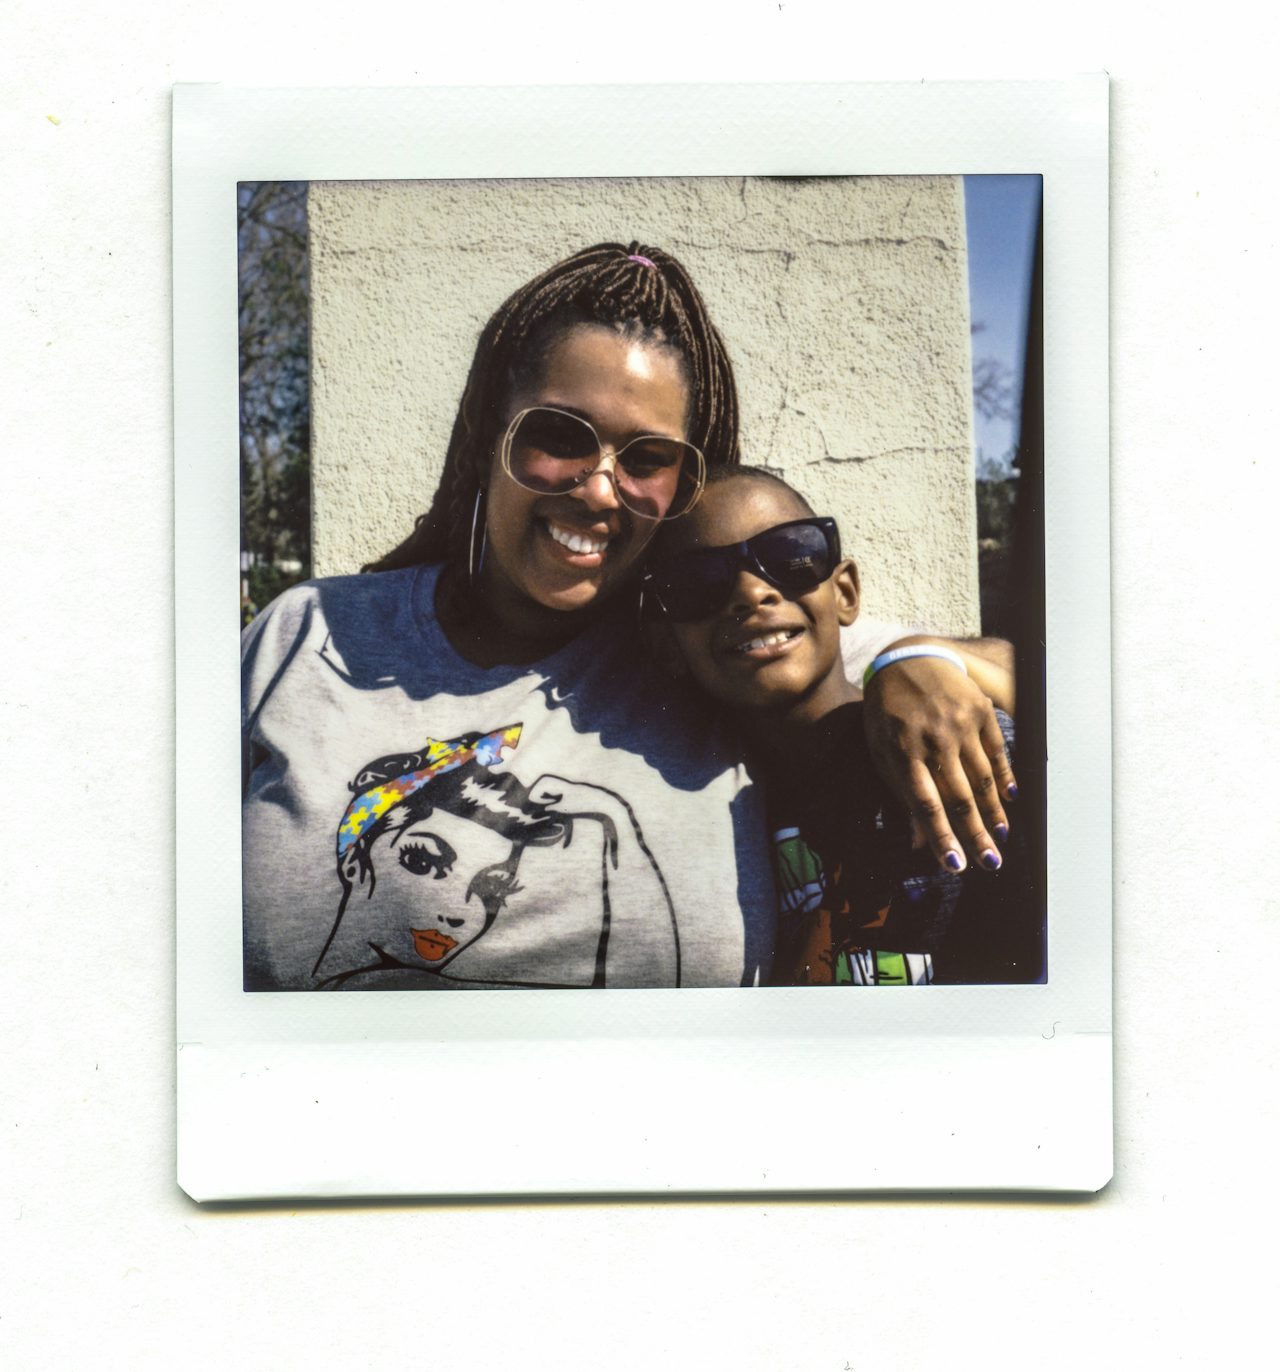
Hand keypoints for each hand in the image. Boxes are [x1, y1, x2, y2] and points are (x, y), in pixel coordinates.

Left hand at [862, 656, 1016, 872]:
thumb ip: (900, 793)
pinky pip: (997, 752)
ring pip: (982, 778)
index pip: (925, 804)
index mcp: (902, 753)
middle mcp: (933, 740)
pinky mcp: (979, 711)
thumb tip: (915, 841)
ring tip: (1000, 837)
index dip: (940, 836)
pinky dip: (1004, 777)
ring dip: (993, 812)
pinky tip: (1009, 799)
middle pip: (959, 797)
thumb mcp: (881, 751)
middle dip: (976, 835)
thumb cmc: (888, 713)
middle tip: (990, 863)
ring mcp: (959, 724)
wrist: (907, 659)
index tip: (955, 865)